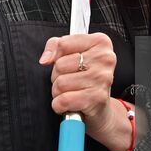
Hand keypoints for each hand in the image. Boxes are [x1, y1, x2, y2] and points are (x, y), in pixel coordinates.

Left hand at [39, 32, 140, 150]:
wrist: (100, 108)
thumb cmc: (85, 79)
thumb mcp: (73, 54)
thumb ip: (56, 46)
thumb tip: (45, 58)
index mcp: (101, 42)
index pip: (63, 43)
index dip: (57, 56)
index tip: (66, 64)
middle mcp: (105, 58)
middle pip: (59, 65)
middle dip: (58, 76)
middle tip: (71, 82)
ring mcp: (102, 78)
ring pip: (60, 83)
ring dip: (59, 93)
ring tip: (72, 93)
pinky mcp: (97, 98)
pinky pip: (63, 100)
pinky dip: (60, 106)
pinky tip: (71, 104)